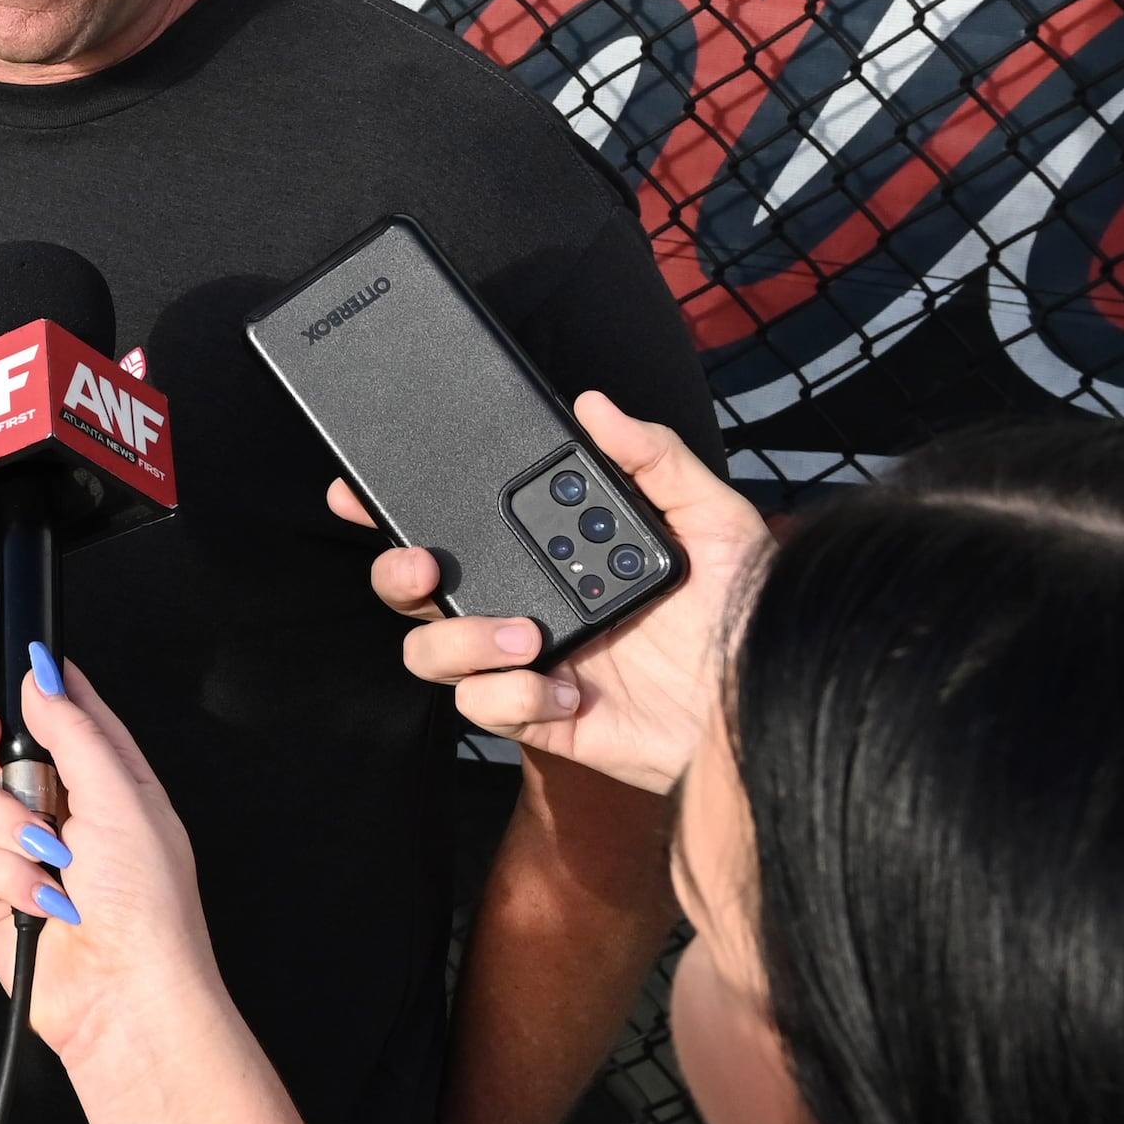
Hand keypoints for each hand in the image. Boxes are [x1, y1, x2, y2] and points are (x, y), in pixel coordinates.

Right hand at [0, 652, 230, 1077]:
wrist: (125, 996)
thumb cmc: (149, 910)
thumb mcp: (122, 799)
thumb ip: (75, 732)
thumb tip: (44, 679)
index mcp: (110, 783)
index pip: (68, 715)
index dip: (41, 687)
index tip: (21, 662)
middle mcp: (65, 814)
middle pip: (2, 750)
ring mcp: (26, 854)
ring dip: (8, 828)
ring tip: (49, 859)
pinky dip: (4, 877)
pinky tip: (40, 901)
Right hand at [345, 392, 755, 793]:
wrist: (764, 699)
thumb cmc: (744, 612)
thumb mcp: (712, 517)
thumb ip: (656, 458)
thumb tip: (596, 406)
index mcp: (551, 553)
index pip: (458, 526)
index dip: (396, 510)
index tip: (359, 489)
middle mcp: (525, 604)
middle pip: (416, 590)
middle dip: (396, 572)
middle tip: (426, 564)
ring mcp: (526, 664)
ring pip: (431, 653)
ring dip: (459, 641)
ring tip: (524, 636)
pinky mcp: (539, 717)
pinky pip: (486, 709)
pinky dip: (516, 695)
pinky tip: (569, 686)